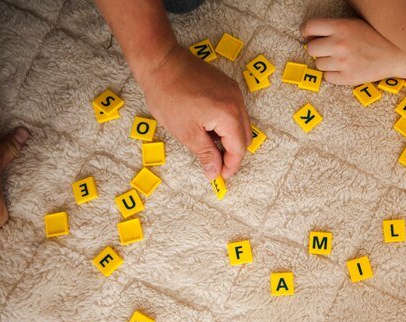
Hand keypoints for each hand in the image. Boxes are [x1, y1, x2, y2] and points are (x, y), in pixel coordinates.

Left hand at [139, 45, 251, 179]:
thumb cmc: (169, 96)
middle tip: (215, 164)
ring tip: (208, 144)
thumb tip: (214, 173)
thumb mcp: (186, 133)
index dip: (230, 165)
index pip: (239, 148)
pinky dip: (226, 124)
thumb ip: (206, 154)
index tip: (220, 176)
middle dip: (232, 153)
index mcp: (229, 116)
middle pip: (244, 136)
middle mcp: (237, 102)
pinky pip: (234, 111)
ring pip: (240, 124)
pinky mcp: (227, 85)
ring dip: (229, 138)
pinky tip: (208, 127)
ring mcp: (233, 91)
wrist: (160, 62)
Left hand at [301, 18, 405, 84]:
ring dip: (326, 62)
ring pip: (319, 64)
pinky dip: (333, 75)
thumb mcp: (354, 24)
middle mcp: (339, 44)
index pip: (309, 27)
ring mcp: (343, 62)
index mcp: (341, 26)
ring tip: (340, 60)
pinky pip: (328, 78)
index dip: (306, 31)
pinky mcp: (348, 78)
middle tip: (328, 50)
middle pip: (311, 49)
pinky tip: (344, 69)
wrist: (395, 55)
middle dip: (318, 49)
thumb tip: (312, 36)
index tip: (309, 35)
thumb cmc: (375, 37)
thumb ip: (334, 28)